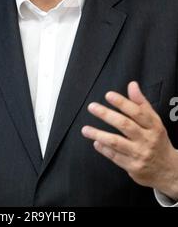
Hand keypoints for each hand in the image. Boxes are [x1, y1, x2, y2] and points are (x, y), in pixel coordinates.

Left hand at [81, 81, 177, 199]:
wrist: (169, 170)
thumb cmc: (157, 140)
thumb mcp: (154, 121)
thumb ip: (141, 103)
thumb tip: (132, 85)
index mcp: (154, 126)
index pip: (137, 112)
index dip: (122, 103)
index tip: (109, 95)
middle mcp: (147, 139)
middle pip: (125, 125)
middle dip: (106, 115)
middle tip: (92, 107)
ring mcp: (139, 154)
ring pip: (116, 142)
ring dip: (98, 134)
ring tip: (85, 129)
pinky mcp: (133, 167)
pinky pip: (115, 156)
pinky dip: (104, 149)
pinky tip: (96, 142)